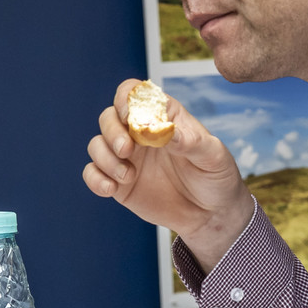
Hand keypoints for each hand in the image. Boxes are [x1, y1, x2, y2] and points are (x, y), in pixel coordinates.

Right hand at [83, 79, 255, 271]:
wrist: (211, 214)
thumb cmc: (215, 176)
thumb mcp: (213, 156)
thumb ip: (190, 141)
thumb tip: (163, 130)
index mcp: (163, 116)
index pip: (134, 94)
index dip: (126, 100)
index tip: (130, 119)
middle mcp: (139, 133)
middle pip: (109, 117)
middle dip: (112, 132)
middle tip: (127, 150)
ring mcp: (126, 157)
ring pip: (97, 144)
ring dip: (105, 158)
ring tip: (128, 177)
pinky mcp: (117, 181)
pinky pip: (92, 173)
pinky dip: (95, 179)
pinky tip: (112, 189)